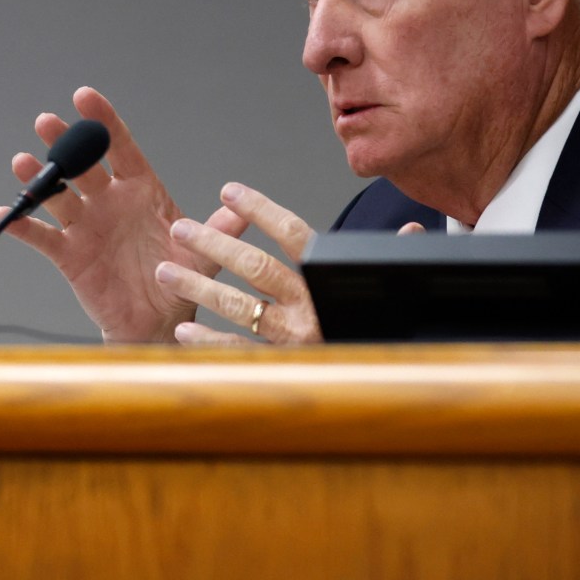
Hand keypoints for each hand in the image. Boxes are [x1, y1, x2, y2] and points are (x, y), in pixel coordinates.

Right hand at [0, 87, 251, 342]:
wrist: (155, 324)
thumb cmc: (178, 283)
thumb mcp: (203, 258)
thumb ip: (216, 234)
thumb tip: (242, 212)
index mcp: (141, 192)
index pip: (122, 148)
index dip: (104, 121)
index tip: (85, 96)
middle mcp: (108, 202)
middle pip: (83, 165)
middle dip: (65, 143)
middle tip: (47, 122)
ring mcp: (85, 226)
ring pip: (57, 195)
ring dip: (38, 178)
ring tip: (23, 163)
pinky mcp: (68, 255)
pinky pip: (41, 236)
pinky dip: (22, 225)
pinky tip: (6, 212)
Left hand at [155, 185, 419, 344]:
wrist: (390, 387)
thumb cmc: (380, 334)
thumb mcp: (388, 295)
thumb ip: (391, 261)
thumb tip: (414, 231)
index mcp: (330, 282)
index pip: (295, 235)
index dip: (262, 210)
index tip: (230, 191)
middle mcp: (310, 308)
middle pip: (256, 267)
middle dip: (215, 244)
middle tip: (181, 229)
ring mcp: (293, 339)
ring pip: (239, 307)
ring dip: (198, 289)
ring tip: (166, 272)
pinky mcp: (283, 367)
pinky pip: (240, 353)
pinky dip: (210, 344)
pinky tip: (183, 332)